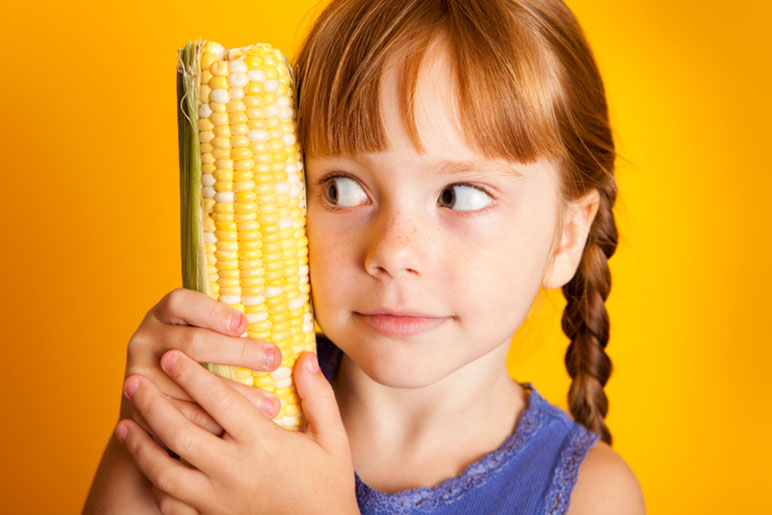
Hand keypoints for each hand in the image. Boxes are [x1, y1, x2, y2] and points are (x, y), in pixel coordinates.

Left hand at [116, 350, 357, 514]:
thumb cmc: (328, 484)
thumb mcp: (333, 439)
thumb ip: (318, 396)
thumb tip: (304, 357)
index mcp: (263, 444)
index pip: (219, 401)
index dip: (192, 375)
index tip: (172, 354)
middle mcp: (234, 470)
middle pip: (180, 433)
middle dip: (152, 404)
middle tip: (133, 380)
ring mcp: (217, 499)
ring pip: (165, 471)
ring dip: (140, 445)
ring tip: (123, 423)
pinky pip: (170, 502)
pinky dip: (153, 482)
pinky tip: (147, 463)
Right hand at [122, 288, 281, 442]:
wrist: (160, 409)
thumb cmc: (204, 365)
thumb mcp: (210, 339)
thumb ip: (235, 331)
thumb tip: (294, 337)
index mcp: (164, 314)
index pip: (181, 302)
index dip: (212, 311)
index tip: (244, 324)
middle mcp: (146, 339)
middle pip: (192, 342)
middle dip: (236, 352)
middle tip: (273, 360)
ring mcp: (139, 375)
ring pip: (188, 384)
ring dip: (233, 393)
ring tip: (272, 403)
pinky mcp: (140, 410)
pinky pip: (179, 417)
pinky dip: (212, 422)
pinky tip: (241, 427)